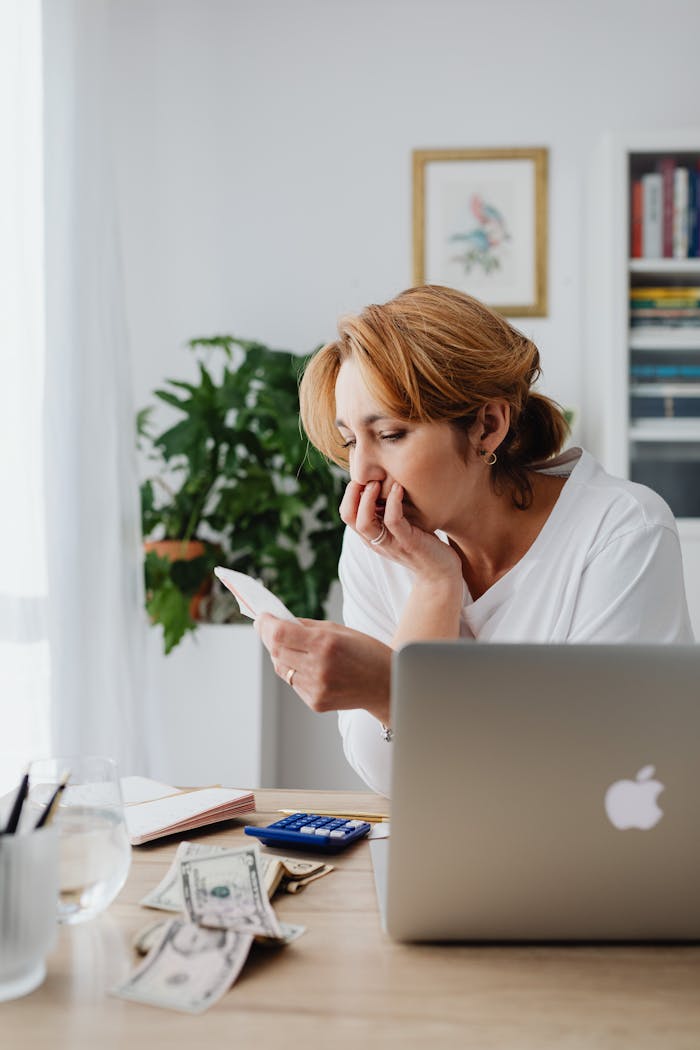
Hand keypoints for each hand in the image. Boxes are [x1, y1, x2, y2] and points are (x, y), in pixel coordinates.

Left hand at [255, 615, 391, 722]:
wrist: (387, 686)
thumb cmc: (367, 653)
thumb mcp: (340, 630)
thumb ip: (307, 627)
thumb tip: (278, 621)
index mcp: (326, 644)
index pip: (279, 634)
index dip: (265, 624)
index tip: (261, 617)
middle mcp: (318, 667)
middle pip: (276, 650)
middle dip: (268, 636)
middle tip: (266, 627)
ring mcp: (316, 688)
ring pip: (281, 668)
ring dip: (280, 654)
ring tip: (290, 646)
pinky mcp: (316, 702)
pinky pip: (293, 683)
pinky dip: (293, 671)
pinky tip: (306, 665)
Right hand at [340, 479, 461, 586]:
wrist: (441, 572)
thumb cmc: (423, 543)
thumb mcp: (401, 526)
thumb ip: (388, 511)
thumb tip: (384, 481)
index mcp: (371, 536)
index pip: (347, 514)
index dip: (350, 493)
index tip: (364, 476)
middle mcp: (376, 541)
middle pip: (349, 518)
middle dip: (353, 493)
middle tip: (367, 477)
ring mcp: (391, 544)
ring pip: (364, 523)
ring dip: (368, 499)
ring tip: (378, 482)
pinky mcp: (408, 543)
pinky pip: (393, 522)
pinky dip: (392, 503)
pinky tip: (398, 488)